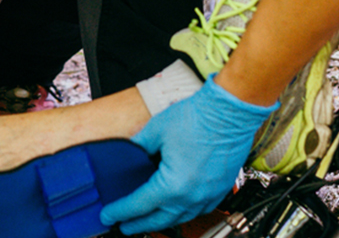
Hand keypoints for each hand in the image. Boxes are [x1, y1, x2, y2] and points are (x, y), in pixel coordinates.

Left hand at [99, 77, 276, 233]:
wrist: (230, 111)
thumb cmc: (198, 117)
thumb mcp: (156, 131)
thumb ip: (138, 147)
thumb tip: (129, 154)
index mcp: (173, 185)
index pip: (139, 205)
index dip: (120, 211)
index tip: (108, 215)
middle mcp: (192, 196)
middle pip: (160, 219)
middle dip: (139, 224)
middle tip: (125, 226)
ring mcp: (209, 195)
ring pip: (181, 218)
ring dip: (162, 221)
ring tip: (149, 220)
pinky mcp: (221, 189)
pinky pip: (200, 210)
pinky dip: (185, 213)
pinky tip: (178, 209)